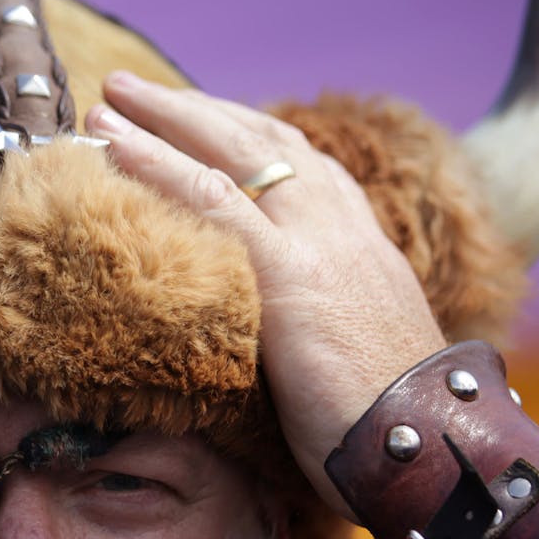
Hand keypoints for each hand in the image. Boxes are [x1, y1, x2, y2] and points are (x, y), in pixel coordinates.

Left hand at [88, 71, 445, 516]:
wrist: (432, 449)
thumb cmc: (390, 423)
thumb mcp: (361, 346)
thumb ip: (324, 316)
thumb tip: (286, 328)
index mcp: (362, 238)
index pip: (298, 162)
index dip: (240, 133)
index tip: (194, 117)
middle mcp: (341, 225)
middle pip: (259, 141)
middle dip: (192, 108)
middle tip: (130, 90)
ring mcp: (316, 243)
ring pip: (230, 154)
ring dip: (162, 119)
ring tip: (106, 101)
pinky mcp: (289, 274)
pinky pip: (210, 199)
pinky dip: (156, 163)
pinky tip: (112, 146)